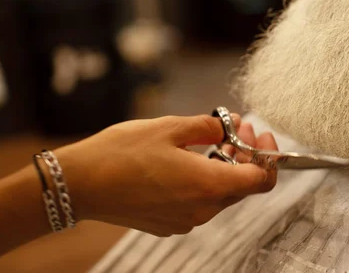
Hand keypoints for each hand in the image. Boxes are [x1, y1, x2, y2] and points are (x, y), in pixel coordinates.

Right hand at [53, 114, 277, 236]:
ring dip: (225, 167)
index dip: (269, 156)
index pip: (261, 180)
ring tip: (212, 140)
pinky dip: (204, 181)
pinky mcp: (169, 223)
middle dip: (245, 155)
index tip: (259, 134)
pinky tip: (190, 160)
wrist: (79, 185)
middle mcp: (202, 210)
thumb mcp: (170, 127)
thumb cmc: (121, 153)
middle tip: (236, 127)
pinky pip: (199, 202)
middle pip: (242, 186)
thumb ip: (209, 126)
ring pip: (221, 194)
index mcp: (208, 186)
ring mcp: (185, 220)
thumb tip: (230, 125)